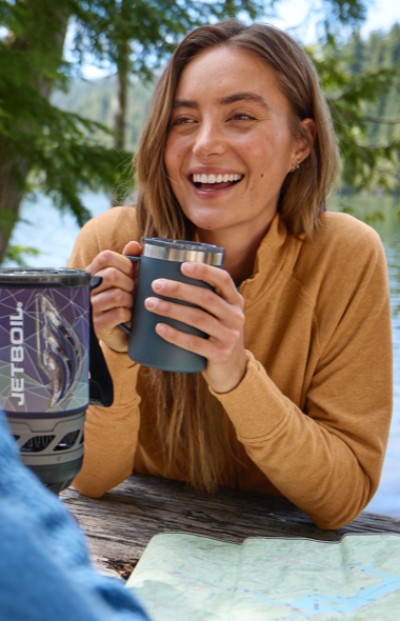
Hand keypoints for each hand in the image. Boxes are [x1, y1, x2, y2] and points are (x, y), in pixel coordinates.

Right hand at [85, 241, 140, 352]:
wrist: (122, 333)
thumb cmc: (125, 302)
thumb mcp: (128, 279)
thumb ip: (131, 261)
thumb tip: (135, 244)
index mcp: (93, 273)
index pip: (105, 256)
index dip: (124, 263)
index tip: (132, 273)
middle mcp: (87, 289)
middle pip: (111, 275)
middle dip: (130, 284)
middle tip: (133, 292)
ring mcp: (90, 307)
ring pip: (117, 296)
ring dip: (130, 301)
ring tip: (131, 305)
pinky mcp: (97, 325)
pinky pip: (119, 313)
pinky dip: (129, 315)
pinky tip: (128, 318)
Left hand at [144, 261, 247, 392]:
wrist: (232, 369)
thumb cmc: (215, 334)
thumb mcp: (219, 314)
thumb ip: (203, 297)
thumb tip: (167, 274)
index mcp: (235, 301)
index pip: (223, 279)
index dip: (204, 270)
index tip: (182, 266)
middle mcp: (236, 316)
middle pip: (206, 298)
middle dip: (179, 289)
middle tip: (155, 285)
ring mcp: (229, 336)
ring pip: (198, 319)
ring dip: (172, 309)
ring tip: (150, 303)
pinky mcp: (220, 354)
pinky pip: (195, 343)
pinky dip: (175, 335)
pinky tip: (159, 328)